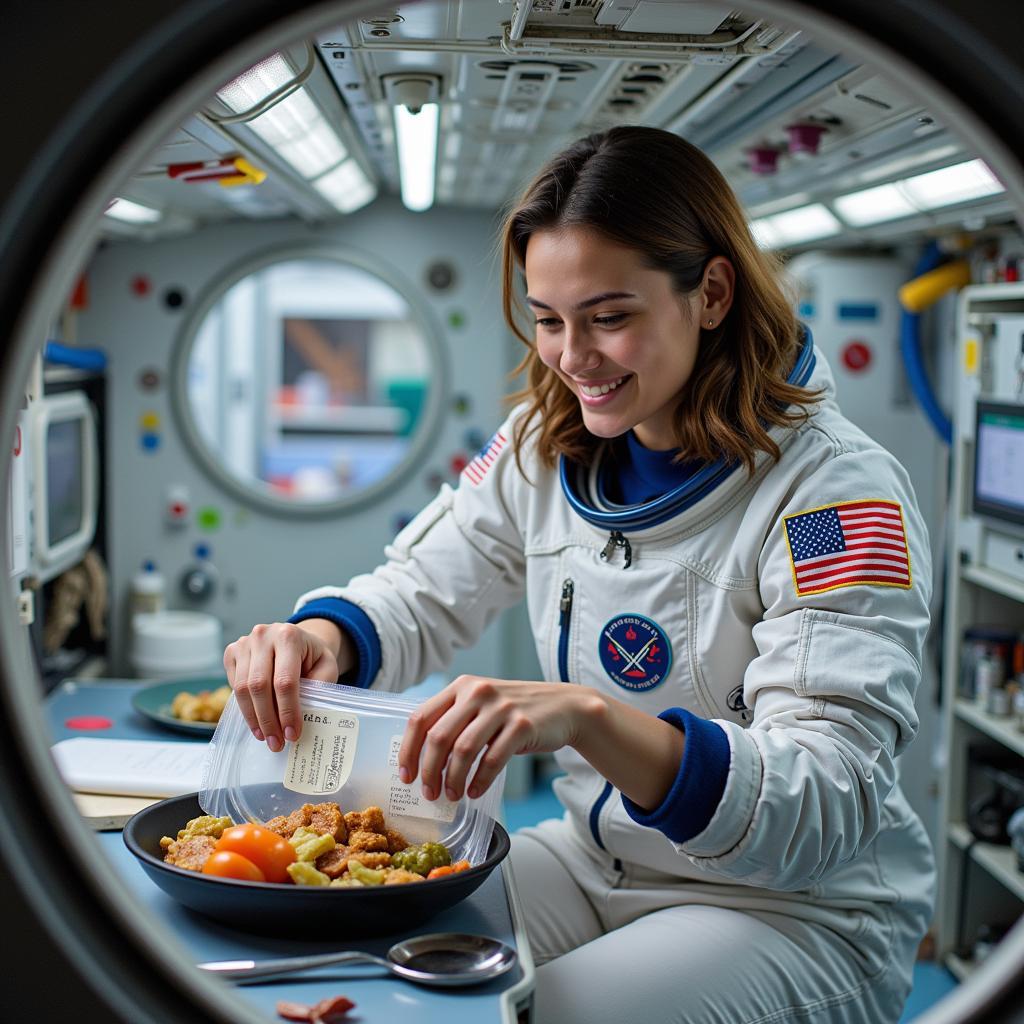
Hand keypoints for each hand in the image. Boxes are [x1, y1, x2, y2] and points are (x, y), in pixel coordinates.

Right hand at [223, 619, 345, 751]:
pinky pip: (233, 685)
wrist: (295, 639)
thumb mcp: (327, 666)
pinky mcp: (232, 651)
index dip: (287, 711)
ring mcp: (244, 642)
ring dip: (254, 718)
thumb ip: (320, 685)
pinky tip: (256, 720)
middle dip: (268, 719)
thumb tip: (307, 714)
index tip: (292, 734)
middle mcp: (263, 635)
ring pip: (242, 688)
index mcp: (289, 636)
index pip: (285, 680)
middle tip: (277, 742)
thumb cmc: (312, 656)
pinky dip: (244, 706)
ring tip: (266, 736)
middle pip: (259, 686)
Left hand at [397, 676, 601, 801]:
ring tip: (453, 796)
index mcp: (461, 686)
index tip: (406, 775)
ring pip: (463, 750)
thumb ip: (454, 720)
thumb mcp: (481, 704)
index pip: (421, 717)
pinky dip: (480, 781)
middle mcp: (478, 692)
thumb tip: (422, 759)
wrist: (563, 706)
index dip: (409, 750)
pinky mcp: (522, 725)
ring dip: (453, 779)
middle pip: (439, 737)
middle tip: (429, 793)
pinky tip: (475, 792)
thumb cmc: (514, 712)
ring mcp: (501, 708)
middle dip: (429, 771)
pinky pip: (492, 760)